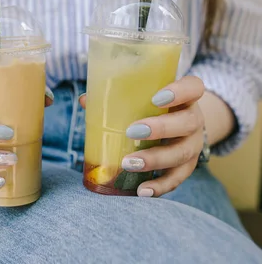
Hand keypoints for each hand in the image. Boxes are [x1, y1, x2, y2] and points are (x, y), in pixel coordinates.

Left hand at [80, 76, 205, 196]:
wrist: (180, 128)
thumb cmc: (153, 108)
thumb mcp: (143, 98)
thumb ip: (116, 97)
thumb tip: (84, 100)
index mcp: (184, 97)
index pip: (193, 87)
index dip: (180, 91)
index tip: (157, 98)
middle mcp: (194, 120)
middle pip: (188, 122)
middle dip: (161, 128)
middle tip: (132, 131)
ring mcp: (193, 145)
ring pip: (182, 153)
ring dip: (155, 160)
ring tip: (128, 163)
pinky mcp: (187, 166)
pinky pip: (177, 178)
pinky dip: (159, 186)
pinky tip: (142, 190)